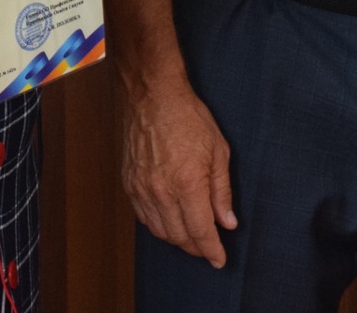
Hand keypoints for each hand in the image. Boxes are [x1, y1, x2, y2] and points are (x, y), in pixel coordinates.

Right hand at [122, 71, 236, 267]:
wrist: (152, 95)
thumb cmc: (188, 117)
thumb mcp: (218, 151)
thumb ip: (222, 191)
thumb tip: (228, 222)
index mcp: (188, 183)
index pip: (201, 232)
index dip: (212, 251)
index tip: (220, 260)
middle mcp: (162, 191)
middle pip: (179, 236)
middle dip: (196, 247)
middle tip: (208, 248)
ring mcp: (142, 188)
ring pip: (159, 231)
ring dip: (177, 239)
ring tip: (191, 237)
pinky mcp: (129, 182)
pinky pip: (143, 216)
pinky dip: (158, 225)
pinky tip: (169, 221)